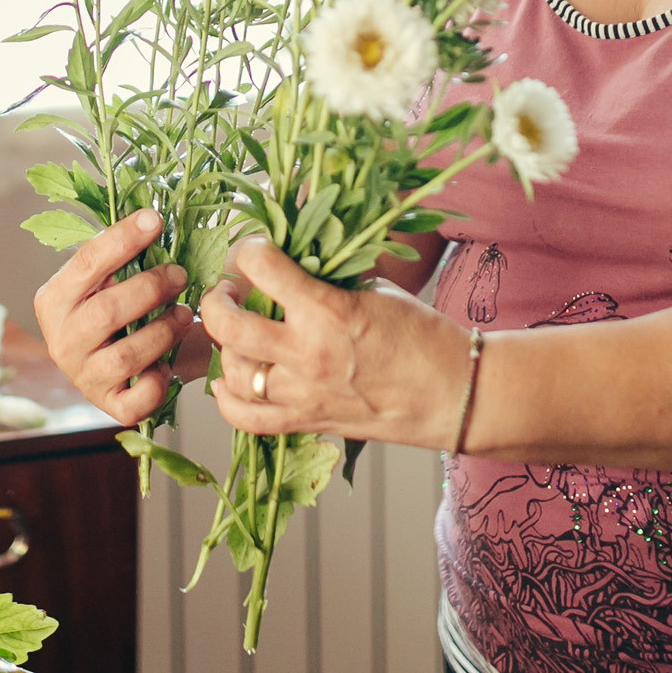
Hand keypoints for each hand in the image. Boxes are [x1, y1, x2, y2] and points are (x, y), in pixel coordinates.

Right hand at [32, 209, 196, 425]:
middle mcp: (61, 340)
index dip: (123, 239)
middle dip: (150, 288)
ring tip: (185, 314)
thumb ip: (120, 258)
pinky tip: (168, 365)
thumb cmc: (113, 314)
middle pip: (107, 311)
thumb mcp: (105, 283)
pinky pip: (136, 400)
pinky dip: (158, 382)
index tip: (155, 220)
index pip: (86, 263)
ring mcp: (82, 376)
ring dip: (164, 331)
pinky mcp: (107, 405)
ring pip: (127, 354)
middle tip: (180, 275)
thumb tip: (154, 216)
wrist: (108, 370)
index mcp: (54, 300)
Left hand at [199, 239, 472, 447]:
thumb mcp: (376, 290)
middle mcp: (308, 354)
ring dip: (224, 345)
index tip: (255, 250)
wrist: (454, 394)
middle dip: (217, 298)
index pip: (262, 267)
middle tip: (229, 289)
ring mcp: (304, 394)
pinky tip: (227, 379)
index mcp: (329, 310)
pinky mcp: (308, 422)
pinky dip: (226, 399)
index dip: (249, 250)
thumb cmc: (423, 336)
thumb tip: (288, 263)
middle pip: (227, 324)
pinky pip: (246, 419)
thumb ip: (327, 280)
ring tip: (234, 329)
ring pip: (232, 371)